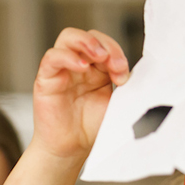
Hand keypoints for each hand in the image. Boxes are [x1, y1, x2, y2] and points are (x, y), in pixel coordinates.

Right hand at [33, 28, 128, 159]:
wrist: (72, 149)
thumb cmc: (90, 128)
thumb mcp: (114, 103)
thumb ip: (122, 85)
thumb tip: (138, 71)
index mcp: (97, 69)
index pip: (106, 45)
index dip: (117, 53)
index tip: (124, 76)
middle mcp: (79, 65)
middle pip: (89, 36)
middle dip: (106, 45)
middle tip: (115, 64)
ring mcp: (62, 69)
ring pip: (69, 38)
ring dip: (87, 42)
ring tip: (100, 57)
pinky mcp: (46, 78)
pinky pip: (52, 57)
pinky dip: (67, 57)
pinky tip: (82, 67)